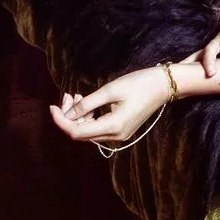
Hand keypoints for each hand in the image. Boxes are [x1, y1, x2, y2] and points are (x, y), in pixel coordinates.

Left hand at [49, 69, 168, 146]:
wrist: (167, 85)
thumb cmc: (141, 83)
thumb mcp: (111, 90)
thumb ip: (87, 104)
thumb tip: (67, 114)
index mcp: (112, 127)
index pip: (76, 131)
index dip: (61, 120)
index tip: (52, 106)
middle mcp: (115, 136)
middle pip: (81, 133)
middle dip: (69, 116)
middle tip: (67, 96)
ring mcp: (119, 135)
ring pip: (89, 131)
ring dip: (78, 116)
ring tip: (76, 96)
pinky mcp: (122, 130)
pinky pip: (98, 128)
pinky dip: (89, 117)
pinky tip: (87, 103)